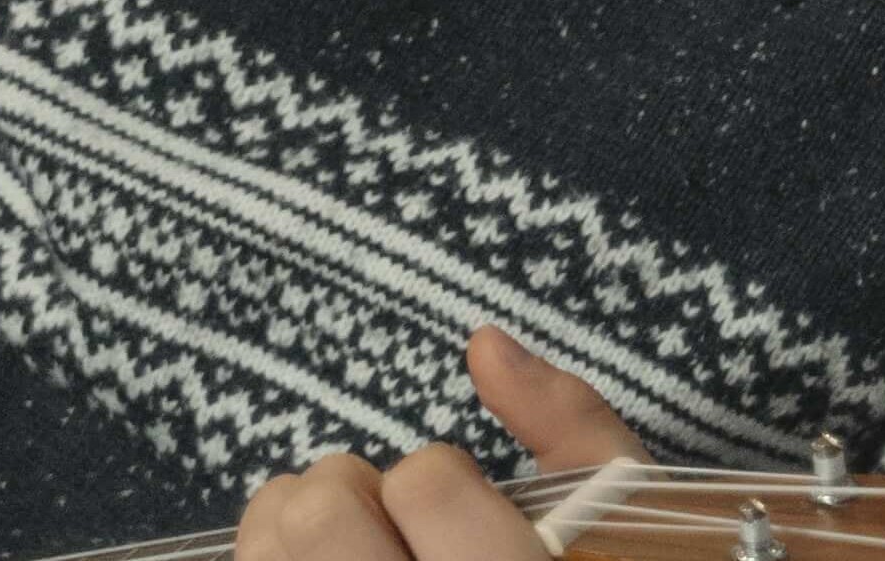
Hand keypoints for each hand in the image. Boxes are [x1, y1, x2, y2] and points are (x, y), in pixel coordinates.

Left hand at [234, 332, 641, 560]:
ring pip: (262, 558)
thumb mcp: (621, 516)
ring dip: (285, 539)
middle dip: (344, 494)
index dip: (437, 479)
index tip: (452, 510)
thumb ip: (569, 424)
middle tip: (374, 519)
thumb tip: (484, 345)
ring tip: (331, 550)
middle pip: (320, 513)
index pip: (426, 483)